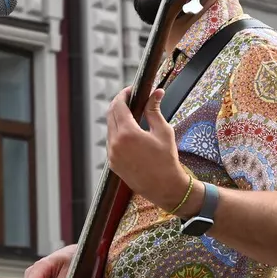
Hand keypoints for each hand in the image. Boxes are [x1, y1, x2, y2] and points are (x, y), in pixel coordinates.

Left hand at [104, 87, 190, 209]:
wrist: (164, 187)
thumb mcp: (163, 131)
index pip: (118, 106)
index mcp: (128, 134)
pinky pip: (111, 142)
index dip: (124, 94)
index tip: (131, 90)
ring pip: (109, 128)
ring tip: (133, 115)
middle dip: (119, 104)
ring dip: (118, 118)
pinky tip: (130, 132)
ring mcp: (112, 154)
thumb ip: (154, 110)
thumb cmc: (167, 160)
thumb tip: (156, 93)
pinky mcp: (112, 163)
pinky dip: (118, 133)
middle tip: (132, 99)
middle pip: (110, 114)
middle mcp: (115, 144)